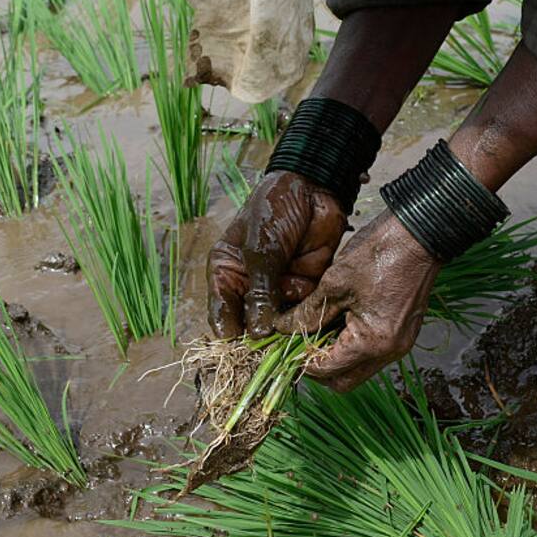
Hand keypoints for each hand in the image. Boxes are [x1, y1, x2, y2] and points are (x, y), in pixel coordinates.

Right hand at [207, 170, 347, 337]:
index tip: (238, 344)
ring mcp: (278, 288)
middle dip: (260, 337)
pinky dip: (308, 314)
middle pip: (251, 323)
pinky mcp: (305, 287)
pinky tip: (311, 314)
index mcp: (228, 273)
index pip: (222, 312)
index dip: (229, 331)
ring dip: (286, 328)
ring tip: (291, 332)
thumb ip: (260, 290)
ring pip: (279, 322)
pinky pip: (304, 311)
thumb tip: (256, 332)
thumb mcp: (262, 248)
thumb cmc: (275, 210)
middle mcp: (250, 286)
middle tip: (268, 347)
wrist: (314, 189)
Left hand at [274, 209, 439, 391]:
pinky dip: (352, 346)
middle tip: (299, 345)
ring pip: (359, 369)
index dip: (300, 362)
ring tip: (318, 331)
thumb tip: (283, 329)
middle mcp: (389, 352)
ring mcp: (400, 345)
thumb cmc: (379, 255)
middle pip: (344, 381)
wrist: (419, 236)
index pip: (326, 370)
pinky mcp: (404, 335)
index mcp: (371, 343)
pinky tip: (340, 323)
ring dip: (336, 357)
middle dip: (318, 368)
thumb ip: (308, 313)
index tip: (283, 346)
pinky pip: (372, 354)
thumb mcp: (335, 283)